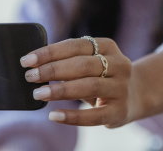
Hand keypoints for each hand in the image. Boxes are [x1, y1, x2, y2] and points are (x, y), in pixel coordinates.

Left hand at [20, 37, 138, 127]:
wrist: (134, 95)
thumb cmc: (101, 76)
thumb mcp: (90, 62)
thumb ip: (68, 60)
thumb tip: (34, 64)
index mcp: (108, 46)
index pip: (75, 45)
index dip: (49, 52)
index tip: (27, 60)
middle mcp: (119, 64)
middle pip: (82, 65)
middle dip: (52, 70)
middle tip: (30, 77)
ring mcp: (121, 88)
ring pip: (88, 86)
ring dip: (60, 90)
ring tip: (38, 94)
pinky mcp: (120, 111)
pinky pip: (94, 115)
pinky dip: (72, 116)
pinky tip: (54, 115)